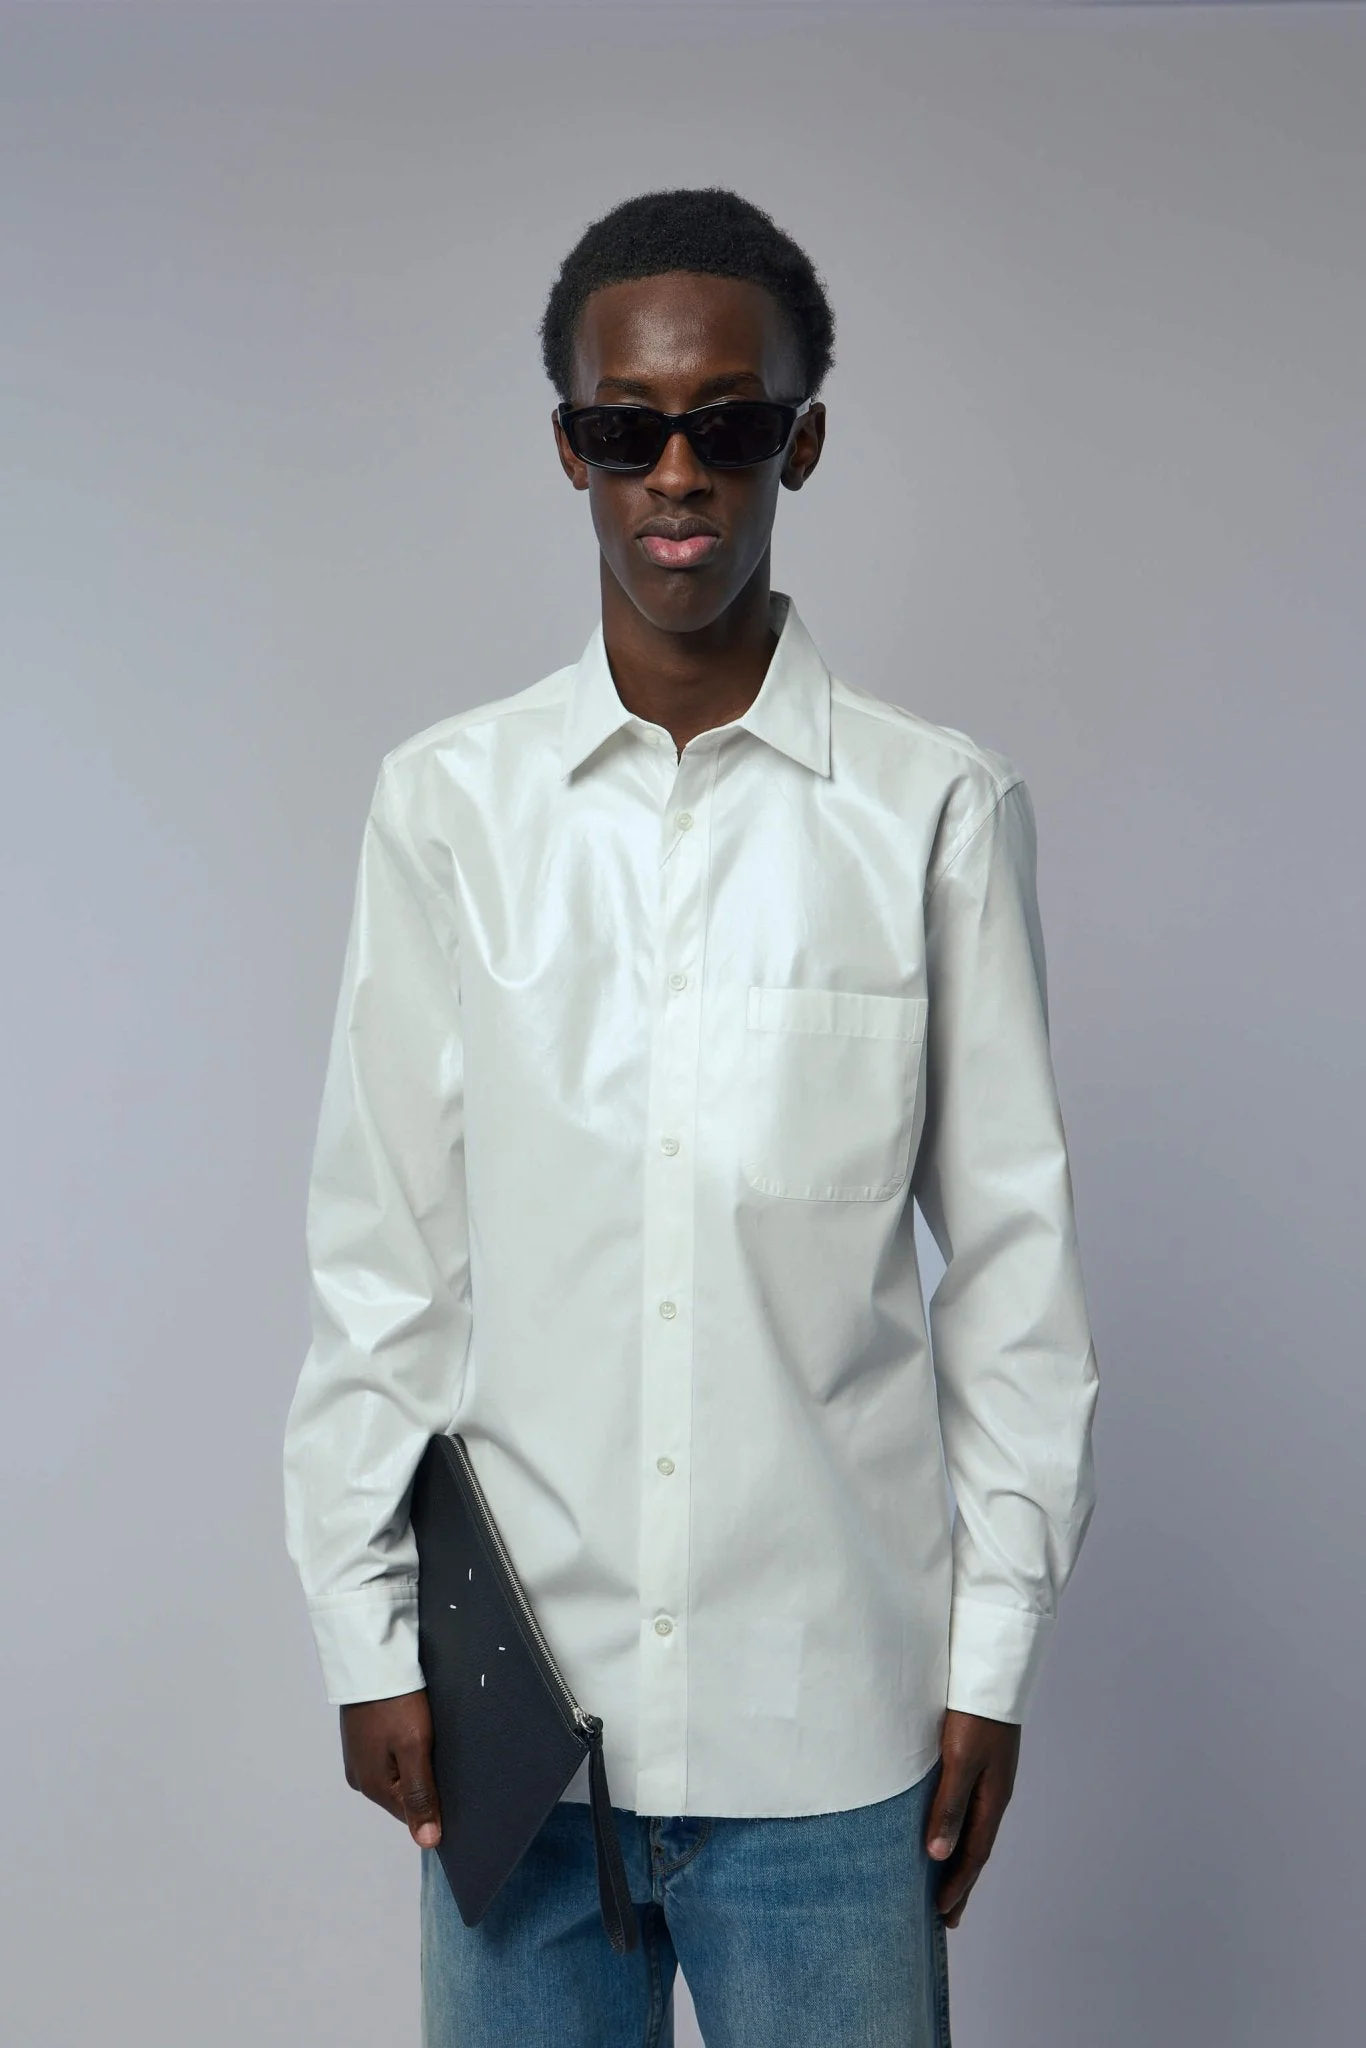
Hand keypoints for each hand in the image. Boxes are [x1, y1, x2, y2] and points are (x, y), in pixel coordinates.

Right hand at [340, 1688, 442, 1847]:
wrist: (372, 1658)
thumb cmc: (396, 1702)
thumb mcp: (414, 1748)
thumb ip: (420, 1795)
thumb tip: (427, 1842)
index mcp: (373, 1787)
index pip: (410, 1814)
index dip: (434, 1804)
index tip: (454, 1785)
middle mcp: (361, 1778)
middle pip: (403, 1795)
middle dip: (424, 1783)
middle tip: (446, 1758)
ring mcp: (358, 1757)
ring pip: (396, 1775)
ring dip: (415, 1765)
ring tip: (433, 1744)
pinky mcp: (361, 1738)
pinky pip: (388, 1757)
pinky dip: (404, 1750)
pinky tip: (416, 1733)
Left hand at [924, 1708, 1020, 1927]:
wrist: (990, 1672)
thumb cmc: (974, 1714)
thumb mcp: (959, 1761)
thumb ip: (949, 1805)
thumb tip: (938, 1854)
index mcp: (993, 1799)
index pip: (974, 1854)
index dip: (958, 1884)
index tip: (941, 1913)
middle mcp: (994, 1794)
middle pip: (977, 1847)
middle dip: (962, 1881)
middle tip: (947, 1915)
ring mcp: (990, 1778)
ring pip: (973, 1828)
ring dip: (960, 1857)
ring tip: (945, 1880)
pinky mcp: (980, 1762)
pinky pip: (969, 1808)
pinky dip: (958, 1829)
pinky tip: (947, 1829)